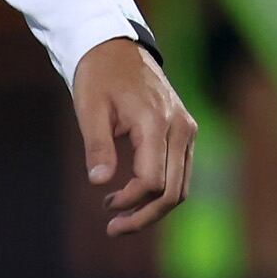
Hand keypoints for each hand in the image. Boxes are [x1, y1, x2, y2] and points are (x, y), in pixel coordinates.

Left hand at [77, 34, 196, 237]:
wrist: (117, 48)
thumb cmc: (98, 78)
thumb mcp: (89, 109)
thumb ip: (97, 146)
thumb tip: (99, 182)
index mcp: (155, 123)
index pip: (152, 181)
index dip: (130, 201)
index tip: (105, 204)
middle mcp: (181, 129)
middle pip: (174, 192)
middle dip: (145, 216)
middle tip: (114, 229)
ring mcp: (187, 130)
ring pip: (182, 186)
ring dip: (154, 209)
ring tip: (121, 219)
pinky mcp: (186, 132)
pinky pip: (181, 172)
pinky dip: (162, 191)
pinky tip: (135, 198)